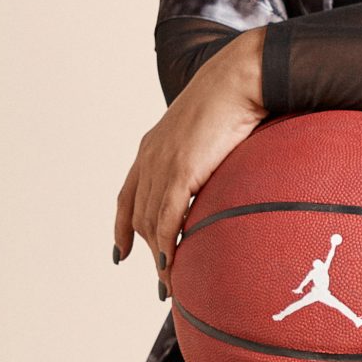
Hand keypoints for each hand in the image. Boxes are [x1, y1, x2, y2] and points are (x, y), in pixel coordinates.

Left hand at [113, 28, 268, 294]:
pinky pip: (167, 219)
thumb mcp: (210, 129)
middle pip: (137, 216)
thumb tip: (219, 168)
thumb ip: (204, 152)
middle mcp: (150, 157)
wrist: (240, 78)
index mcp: (153, 146)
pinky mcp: (181, 171)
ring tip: (170, 283)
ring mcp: (163, 164)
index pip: (127, 195)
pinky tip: (171, 264)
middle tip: (161, 280)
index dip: (122, 227)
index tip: (121, 253)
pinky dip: (166, 245)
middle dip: (144, 250)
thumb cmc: (235, 97)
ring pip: (150, 223)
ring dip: (158, 257)